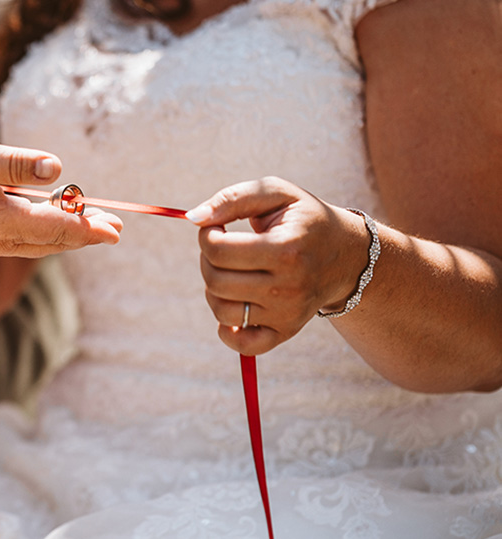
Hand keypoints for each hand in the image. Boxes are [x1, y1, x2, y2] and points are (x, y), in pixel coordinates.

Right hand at [0, 131, 121, 257]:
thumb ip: (13, 164)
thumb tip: (57, 170)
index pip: (54, 226)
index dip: (87, 227)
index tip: (115, 227)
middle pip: (48, 241)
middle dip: (83, 235)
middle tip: (115, 229)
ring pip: (33, 243)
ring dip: (63, 236)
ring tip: (90, 228)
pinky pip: (15, 241)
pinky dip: (40, 234)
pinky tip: (46, 223)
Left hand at [185, 177, 372, 355]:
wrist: (346, 254)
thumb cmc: (302, 219)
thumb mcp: (275, 193)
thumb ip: (232, 199)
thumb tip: (193, 217)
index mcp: (285, 249)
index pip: (218, 250)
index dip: (206, 235)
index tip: (218, 228)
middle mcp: (288, 287)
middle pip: (216, 280)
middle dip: (207, 260)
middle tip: (223, 248)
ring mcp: (288, 313)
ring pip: (222, 311)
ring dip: (213, 289)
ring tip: (231, 272)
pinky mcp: (286, 331)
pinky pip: (243, 345)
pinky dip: (228, 330)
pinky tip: (235, 304)